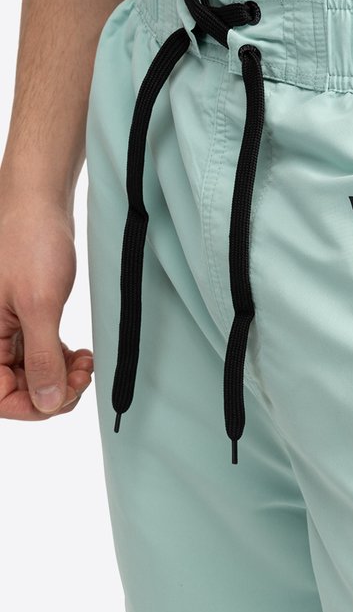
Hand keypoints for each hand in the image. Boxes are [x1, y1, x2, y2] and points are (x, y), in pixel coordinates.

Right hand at [0, 192, 92, 419]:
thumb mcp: (40, 305)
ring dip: (62, 377)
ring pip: (32, 377)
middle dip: (54, 390)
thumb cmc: (30, 243)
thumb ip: (42, 358)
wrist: (39, 205)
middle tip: (82, 376)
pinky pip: (40, 357)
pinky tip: (80, 354)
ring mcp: (6, 333)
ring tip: (85, 362)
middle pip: (18, 390)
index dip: (33, 406)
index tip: (64, 395)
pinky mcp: (24, 323)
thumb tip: (45, 402)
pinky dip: (62, 361)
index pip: (0, 397)